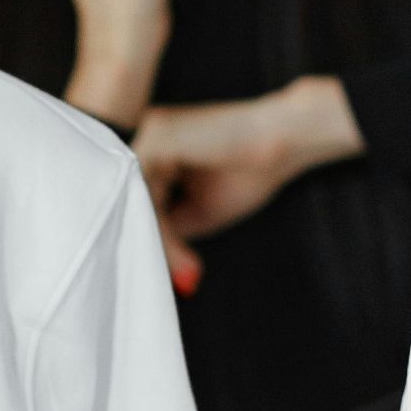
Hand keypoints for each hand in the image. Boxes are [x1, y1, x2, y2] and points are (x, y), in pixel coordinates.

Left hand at [131, 75, 365, 295]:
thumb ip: (163, 227)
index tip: (170, 274)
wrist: (284, 137)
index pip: (130, 197)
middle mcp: (139, 133)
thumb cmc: (247, 169)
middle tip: (180, 278)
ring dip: (158, 241)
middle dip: (148, 242)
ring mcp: (144, 131)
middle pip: (126, 197)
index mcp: (147, 146)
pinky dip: (161, 228)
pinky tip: (182, 254)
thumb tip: (138, 254)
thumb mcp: (196, 209)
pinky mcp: (156, 137)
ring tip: (187, 270)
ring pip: (131, 198)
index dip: (146, 236)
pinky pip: (144, 192)